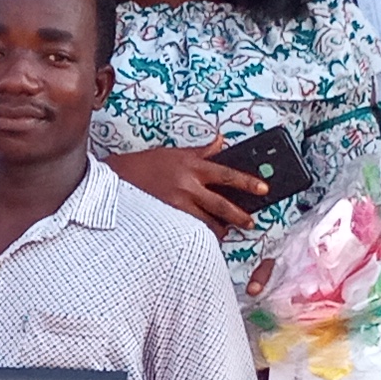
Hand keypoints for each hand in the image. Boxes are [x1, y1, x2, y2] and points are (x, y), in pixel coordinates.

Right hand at [105, 143, 264, 231]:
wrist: (116, 178)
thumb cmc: (145, 164)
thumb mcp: (175, 153)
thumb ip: (200, 152)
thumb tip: (221, 141)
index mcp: (192, 166)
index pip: (226, 175)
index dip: (247, 182)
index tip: (263, 189)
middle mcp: (187, 185)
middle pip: (221, 204)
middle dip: (239, 215)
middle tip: (250, 222)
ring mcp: (176, 203)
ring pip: (206, 221)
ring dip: (219, 229)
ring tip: (226, 232)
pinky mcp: (167, 217)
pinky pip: (190, 229)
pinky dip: (199, 234)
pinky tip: (203, 238)